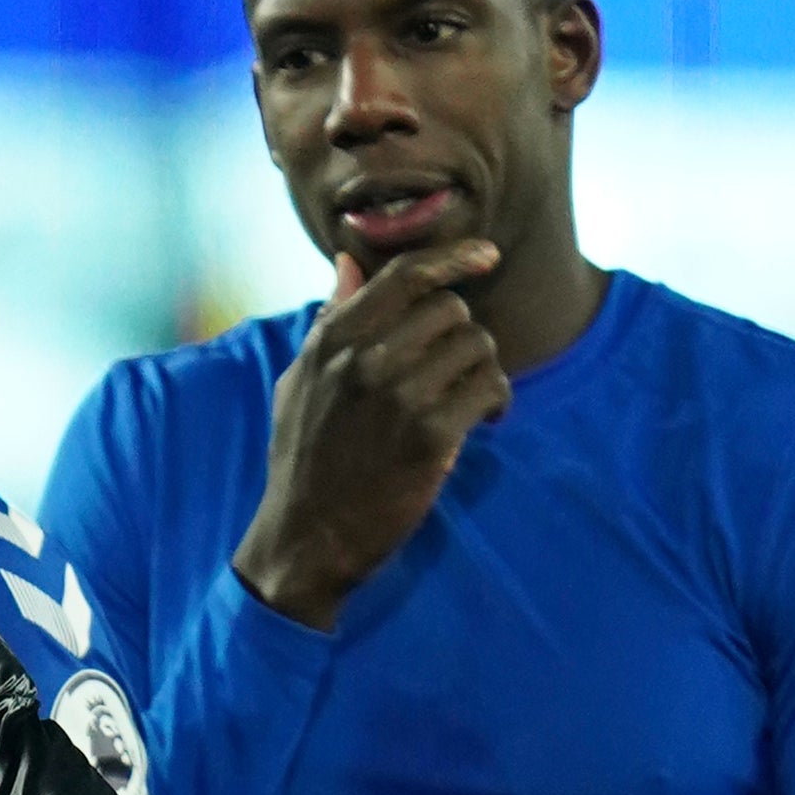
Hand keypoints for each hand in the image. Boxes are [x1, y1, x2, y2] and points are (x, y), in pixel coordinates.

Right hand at [234, 242, 510, 628]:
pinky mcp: (431, 436)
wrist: (306, 538)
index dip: (453, 257)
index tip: (485, 256)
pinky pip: (490, 388)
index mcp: (332, 342)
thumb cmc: (303, 459)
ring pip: (476, 346)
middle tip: (456, 368)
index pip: (404, 275)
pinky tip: (483, 420)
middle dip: (462, 335)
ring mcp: (398, 397)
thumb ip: (329, 322)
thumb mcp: (299, 383)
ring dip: (482, 369)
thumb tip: (349, 263)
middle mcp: (364, 361)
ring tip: (468, 397)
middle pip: (450, 309)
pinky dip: (495, 401)